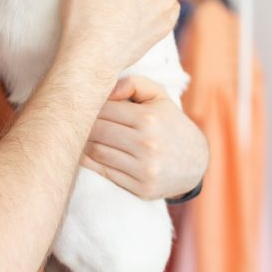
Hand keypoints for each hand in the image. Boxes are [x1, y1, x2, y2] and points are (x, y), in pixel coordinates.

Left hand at [82, 75, 208, 200]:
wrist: (195, 162)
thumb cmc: (170, 123)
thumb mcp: (158, 95)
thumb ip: (132, 83)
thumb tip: (106, 91)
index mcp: (149, 118)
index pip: (104, 109)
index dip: (90, 107)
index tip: (85, 106)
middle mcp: (147, 144)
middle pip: (97, 131)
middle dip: (84, 125)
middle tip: (76, 121)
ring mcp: (144, 169)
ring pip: (97, 151)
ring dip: (84, 143)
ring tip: (80, 136)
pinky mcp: (141, 188)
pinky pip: (104, 172)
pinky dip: (90, 162)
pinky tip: (87, 153)